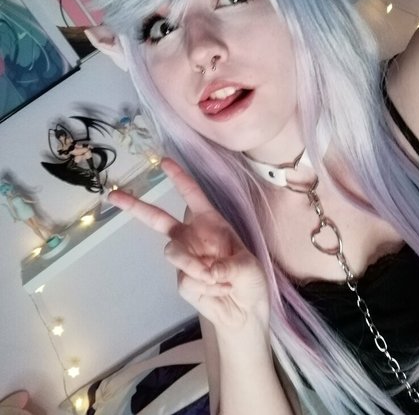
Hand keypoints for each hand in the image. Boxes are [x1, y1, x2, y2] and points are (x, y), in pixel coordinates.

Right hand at [109, 158, 269, 331]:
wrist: (244, 311)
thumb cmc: (250, 279)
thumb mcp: (248, 268)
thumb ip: (228, 266)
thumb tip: (206, 270)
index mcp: (210, 222)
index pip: (192, 195)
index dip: (179, 177)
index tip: (164, 162)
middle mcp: (192, 236)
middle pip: (158, 219)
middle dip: (136, 206)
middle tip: (113, 196)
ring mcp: (184, 258)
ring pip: (173, 253)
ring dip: (195, 266)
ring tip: (218, 279)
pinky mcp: (181, 280)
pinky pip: (185, 279)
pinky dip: (205, 287)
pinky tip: (218, 291)